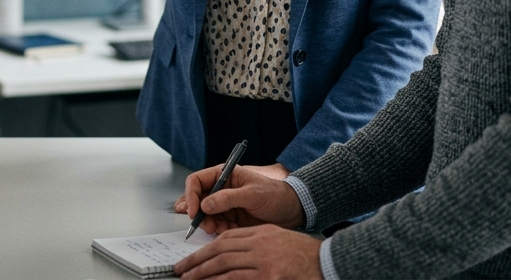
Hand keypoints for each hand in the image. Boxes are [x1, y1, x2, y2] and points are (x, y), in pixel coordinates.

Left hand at [175, 225, 321, 278]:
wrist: (329, 263)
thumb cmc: (306, 257)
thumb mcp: (279, 243)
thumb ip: (257, 248)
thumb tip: (231, 261)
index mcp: (261, 234)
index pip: (227, 239)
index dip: (206, 249)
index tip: (193, 258)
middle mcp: (260, 244)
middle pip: (221, 250)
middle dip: (197, 261)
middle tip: (181, 270)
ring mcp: (264, 261)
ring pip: (224, 265)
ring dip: (202, 273)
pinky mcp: (269, 276)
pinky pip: (237, 279)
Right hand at [178, 164, 304, 235]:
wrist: (291, 211)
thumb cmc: (275, 195)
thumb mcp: (252, 194)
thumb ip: (228, 198)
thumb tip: (205, 204)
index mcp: (224, 175)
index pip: (196, 181)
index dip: (191, 196)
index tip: (193, 211)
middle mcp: (221, 189)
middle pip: (198, 201)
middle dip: (199, 214)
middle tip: (206, 226)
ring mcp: (225, 205)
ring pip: (206, 216)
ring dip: (210, 224)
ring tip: (220, 230)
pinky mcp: (230, 219)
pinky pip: (217, 226)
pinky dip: (219, 231)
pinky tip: (229, 231)